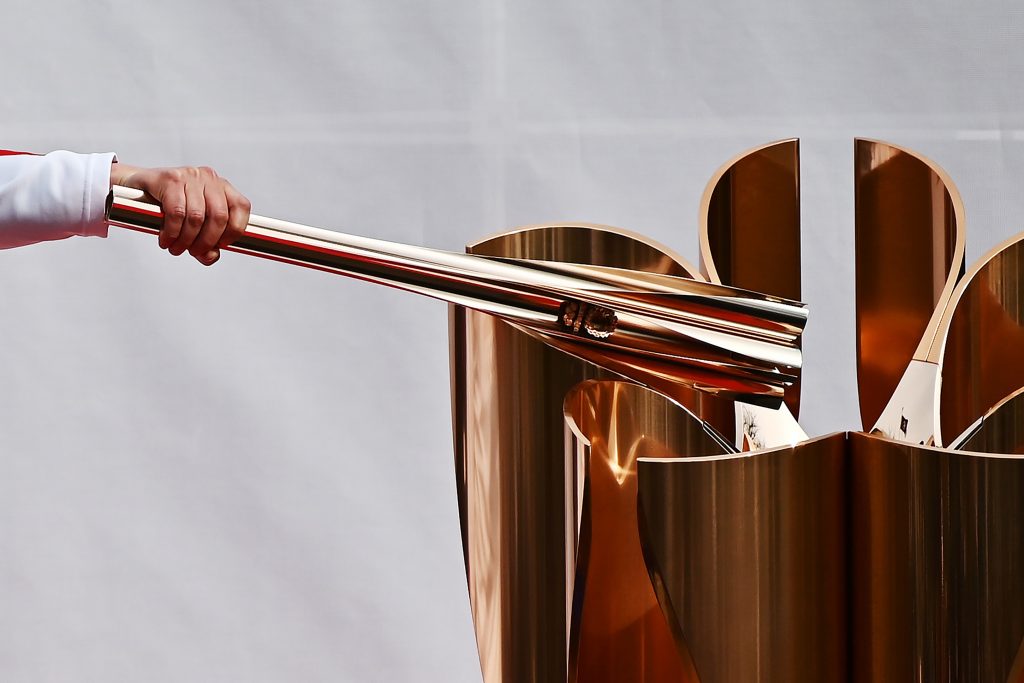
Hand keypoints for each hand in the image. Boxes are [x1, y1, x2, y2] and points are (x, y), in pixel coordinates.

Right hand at [109, 163, 250, 265]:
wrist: (135, 187)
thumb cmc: (169, 206)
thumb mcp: (193, 225)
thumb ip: (207, 245)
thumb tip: (211, 257)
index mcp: (222, 187)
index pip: (241, 207)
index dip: (233, 232)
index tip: (218, 246)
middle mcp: (209, 178)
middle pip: (219, 216)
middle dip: (206, 241)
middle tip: (192, 252)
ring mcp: (190, 176)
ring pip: (196, 217)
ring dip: (186, 240)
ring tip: (176, 248)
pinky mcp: (171, 179)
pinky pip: (177, 213)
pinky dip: (172, 232)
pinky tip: (166, 239)